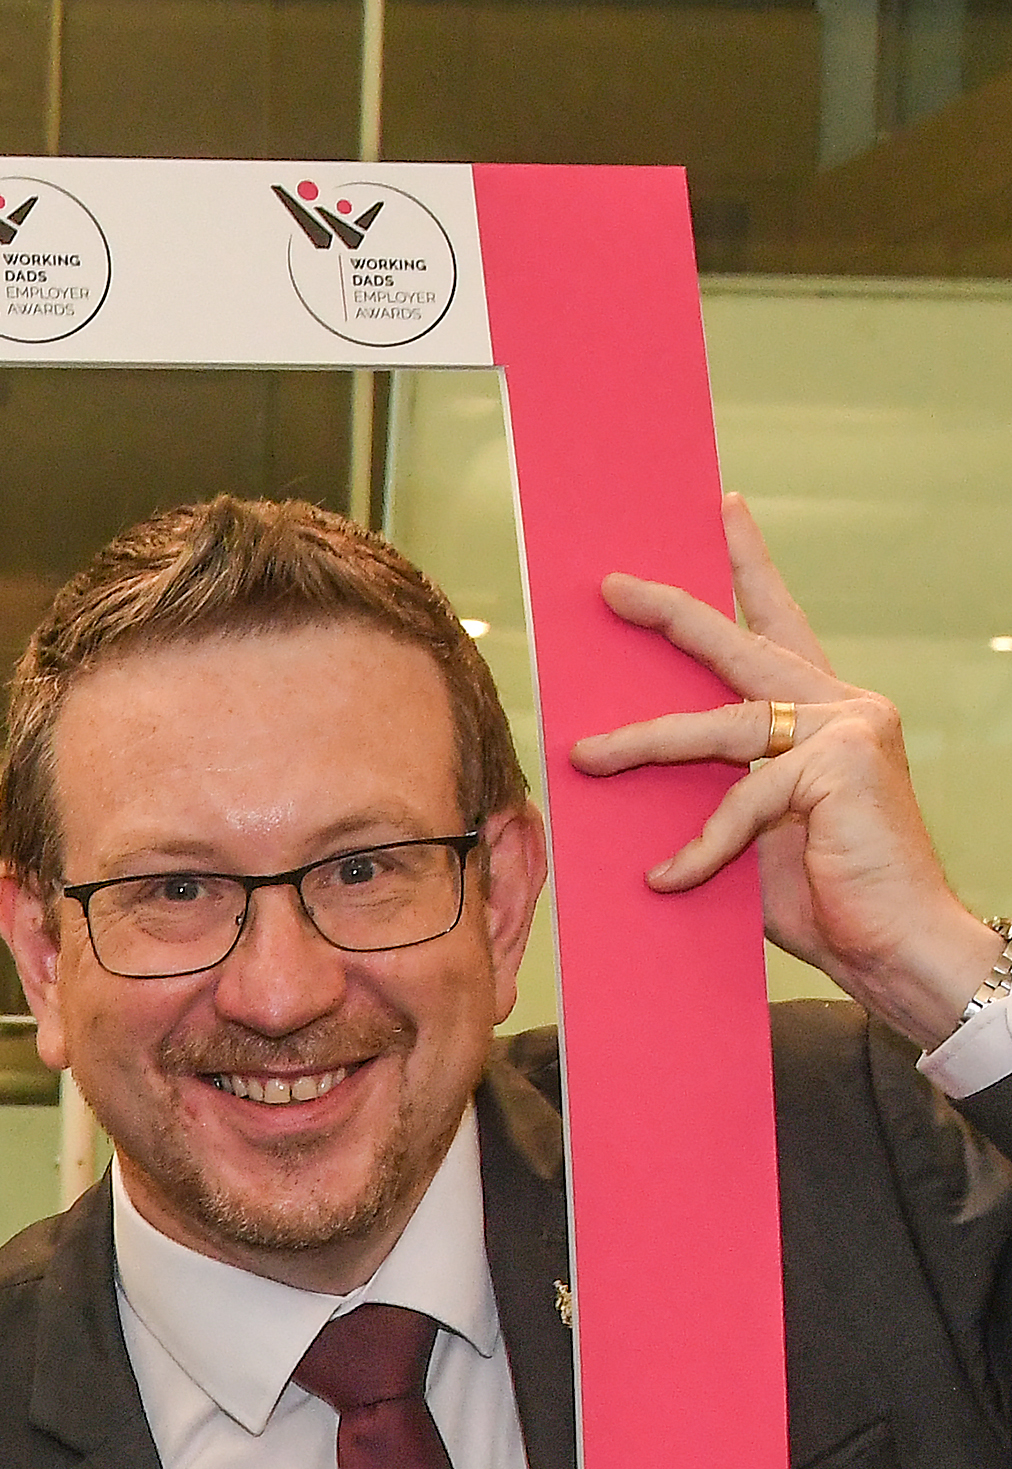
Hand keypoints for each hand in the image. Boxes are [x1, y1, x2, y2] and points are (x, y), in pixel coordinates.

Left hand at [572, 492, 993, 1045]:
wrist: (897, 946)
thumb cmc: (824, 895)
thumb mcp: (749, 832)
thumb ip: (704, 790)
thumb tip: (614, 769)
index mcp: (824, 711)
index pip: (779, 623)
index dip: (749, 565)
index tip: (722, 509)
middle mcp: (842, 705)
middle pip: (741, 642)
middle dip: (671, 612)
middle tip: (611, 586)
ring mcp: (848, 728)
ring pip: (717, 726)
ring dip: (643, 743)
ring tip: (585, 758)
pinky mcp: (842, 764)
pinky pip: (740, 800)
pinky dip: (699, 846)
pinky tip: (667, 878)